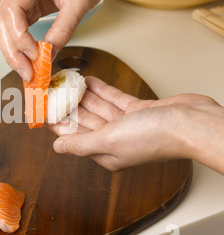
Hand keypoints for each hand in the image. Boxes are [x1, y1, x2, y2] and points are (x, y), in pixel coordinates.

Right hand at [0, 0, 117, 81]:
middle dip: (12, 51)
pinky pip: (13, 27)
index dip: (19, 37)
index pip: (12, 10)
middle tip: (28, 72)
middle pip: (1, 21)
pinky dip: (18, 45)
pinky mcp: (24, 4)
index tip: (34, 55)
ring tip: (28, 69)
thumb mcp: (80, 4)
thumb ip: (62, 32)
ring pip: (2, 27)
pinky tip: (28, 58)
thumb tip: (47, 57)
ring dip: (12, 51)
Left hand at [49, 76, 223, 172]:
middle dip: (68, 106)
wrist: (190, 123)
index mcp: (105, 153)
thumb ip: (81, 143)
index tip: (44, 109)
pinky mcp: (138, 110)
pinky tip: (89, 81)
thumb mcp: (108, 140)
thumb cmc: (153, 137)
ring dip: (83, 95)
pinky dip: (102, 90)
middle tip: (52, 91)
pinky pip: (114, 99)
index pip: (74, 136)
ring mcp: (127, 125)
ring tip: (66, 82)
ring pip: (99, 108)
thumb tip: (57, 148)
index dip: (58, 122)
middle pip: (85, 120)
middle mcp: (115, 140)